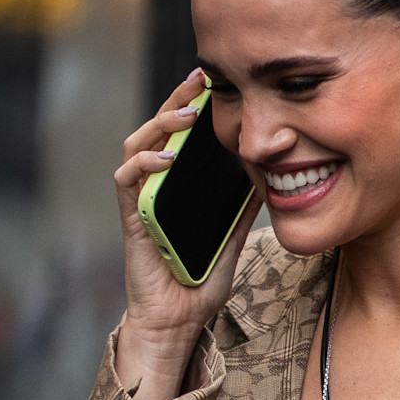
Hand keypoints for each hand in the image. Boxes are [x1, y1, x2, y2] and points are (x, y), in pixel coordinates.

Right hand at [114, 68, 260, 399]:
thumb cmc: (198, 283)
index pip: (183, 134)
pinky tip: (166, 157)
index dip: (195, 105)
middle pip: (160, 128)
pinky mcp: (130, 218)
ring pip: (139, 144)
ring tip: (187, 114)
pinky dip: (145, 164)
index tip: (218, 82)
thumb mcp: (233, 238)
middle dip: (178, 99)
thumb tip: (272, 176)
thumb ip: (244, 208)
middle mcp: (155, 185)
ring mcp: (140, 199)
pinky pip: (128, 180)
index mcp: (178, 185)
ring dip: (161, 125)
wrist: (177, 321)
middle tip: (201, 77)